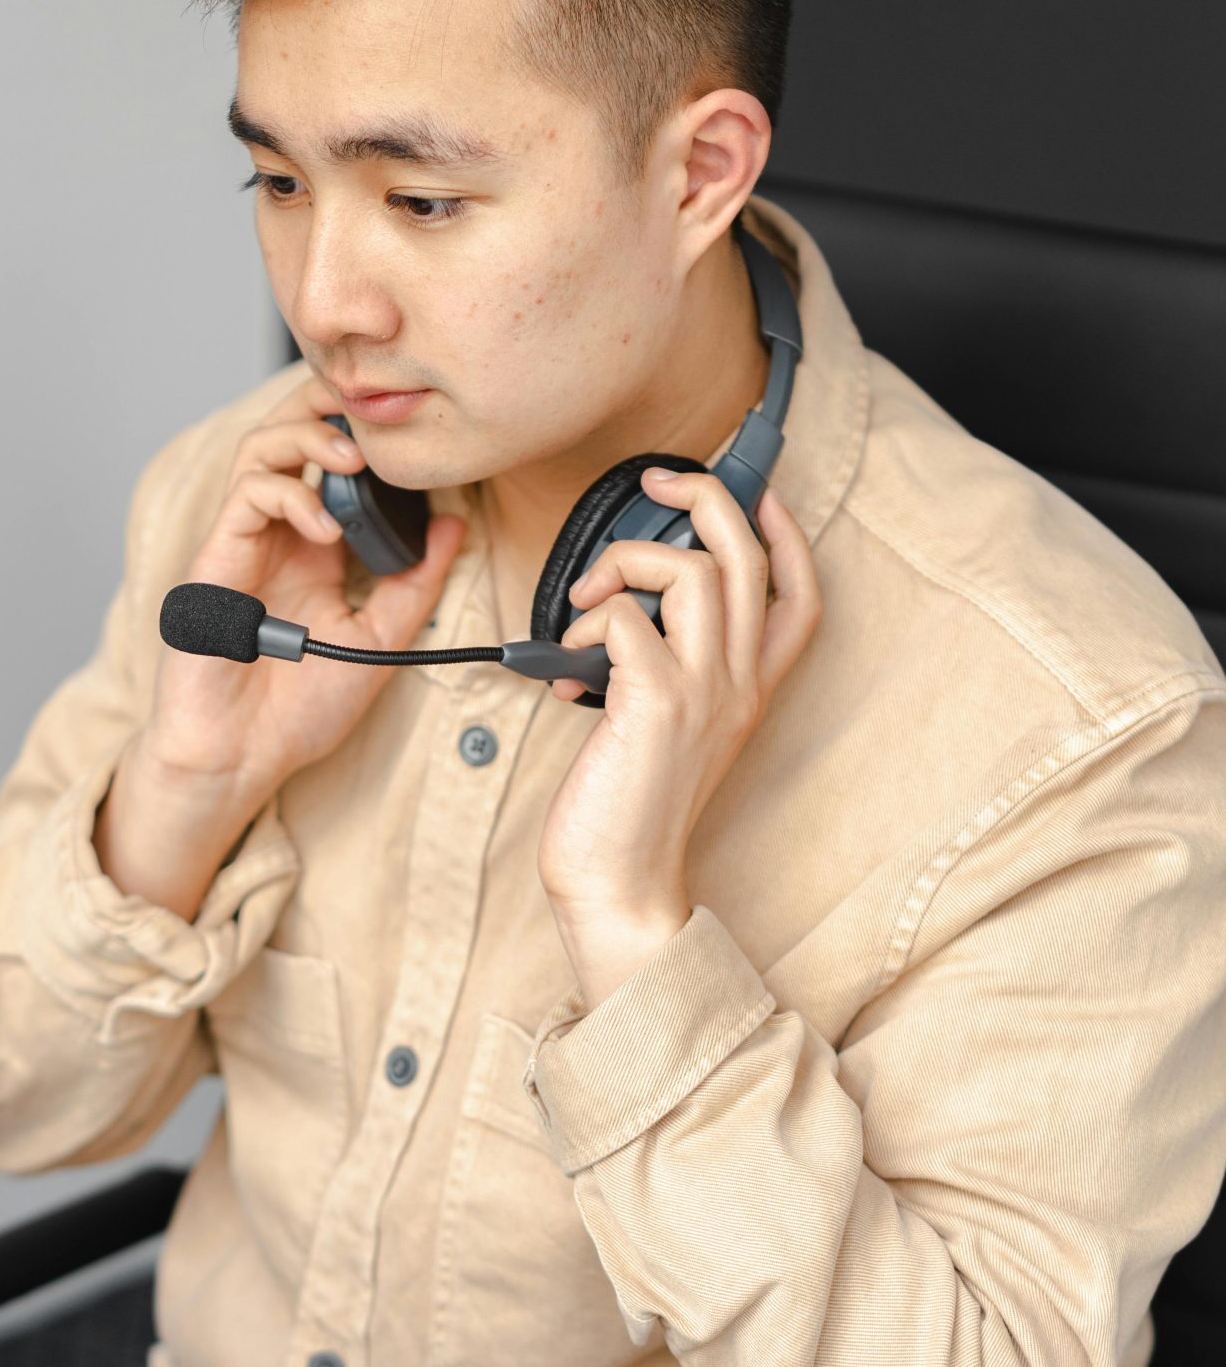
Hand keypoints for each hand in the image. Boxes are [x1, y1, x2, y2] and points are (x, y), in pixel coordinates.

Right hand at [97, 373, 463, 915]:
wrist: (243, 755)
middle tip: (372, 407)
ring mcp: (246, 540)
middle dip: (326, 406)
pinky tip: (324, 525)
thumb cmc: (299, 708)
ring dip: (309, 437)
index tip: (410, 428)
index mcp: (315, 546)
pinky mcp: (219, 555)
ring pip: (263, 448)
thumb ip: (416, 583)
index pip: (333, 461)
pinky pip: (249, 494)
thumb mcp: (379, 639)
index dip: (363, 431)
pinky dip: (291, 493)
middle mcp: (279, 533)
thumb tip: (457, 523)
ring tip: (353, 459)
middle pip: (290, 433)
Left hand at [536, 468, 821, 1008]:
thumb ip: (663, 666)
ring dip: (628, 562)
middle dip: (703, 496)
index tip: (754, 491)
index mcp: (751, 689)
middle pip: (747, 555)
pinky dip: (590, 621)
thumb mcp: (665, 727)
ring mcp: (705, 692)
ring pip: (694, 570)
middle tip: (655, 484)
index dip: (784, 532)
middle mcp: (740, 684)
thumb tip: (622, 605)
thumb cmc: (627, 805)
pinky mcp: (656, 704)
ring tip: (588, 601)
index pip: (801, 594)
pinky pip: (628, 616)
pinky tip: (567, 664)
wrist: (619, 882)